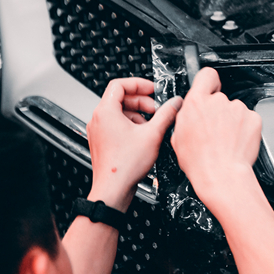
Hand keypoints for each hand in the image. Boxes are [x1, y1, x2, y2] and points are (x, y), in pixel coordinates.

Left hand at [87, 78, 181, 211]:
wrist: (113, 189)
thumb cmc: (125, 165)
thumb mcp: (153, 134)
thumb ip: (167, 114)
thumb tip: (175, 103)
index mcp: (106, 112)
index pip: (119, 84)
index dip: (138, 84)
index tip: (152, 89)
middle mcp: (98, 119)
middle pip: (120, 98)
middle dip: (142, 101)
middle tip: (157, 109)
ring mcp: (98, 131)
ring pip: (119, 112)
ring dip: (138, 114)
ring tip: (153, 125)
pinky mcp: (102, 142)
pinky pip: (116, 125)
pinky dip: (131, 125)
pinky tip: (144, 136)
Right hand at [171, 67, 262, 210]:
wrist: (222, 175)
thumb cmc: (200, 162)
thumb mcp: (178, 137)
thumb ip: (186, 117)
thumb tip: (190, 114)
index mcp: (196, 103)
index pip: (206, 75)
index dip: (209, 82)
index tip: (210, 88)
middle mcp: (218, 101)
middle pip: (220, 99)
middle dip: (219, 112)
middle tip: (215, 131)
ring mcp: (238, 109)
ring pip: (235, 111)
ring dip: (232, 122)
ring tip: (226, 141)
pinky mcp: (254, 118)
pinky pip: (249, 119)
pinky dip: (245, 129)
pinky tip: (237, 142)